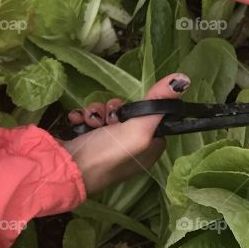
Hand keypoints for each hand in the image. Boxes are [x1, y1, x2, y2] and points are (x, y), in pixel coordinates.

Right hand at [56, 71, 188, 194]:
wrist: (65, 169)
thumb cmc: (106, 155)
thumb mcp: (137, 129)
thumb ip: (158, 103)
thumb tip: (184, 78)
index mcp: (149, 149)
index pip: (153, 118)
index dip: (142, 109)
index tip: (131, 110)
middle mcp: (131, 147)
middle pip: (128, 113)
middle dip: (114, 109)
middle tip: (110, 118)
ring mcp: (107, 144)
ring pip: (107, 112)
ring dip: (96, 111)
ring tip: (90, 122)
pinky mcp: (88, 139)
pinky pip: (90, 117)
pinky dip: (83, 117)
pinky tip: (78, 122)